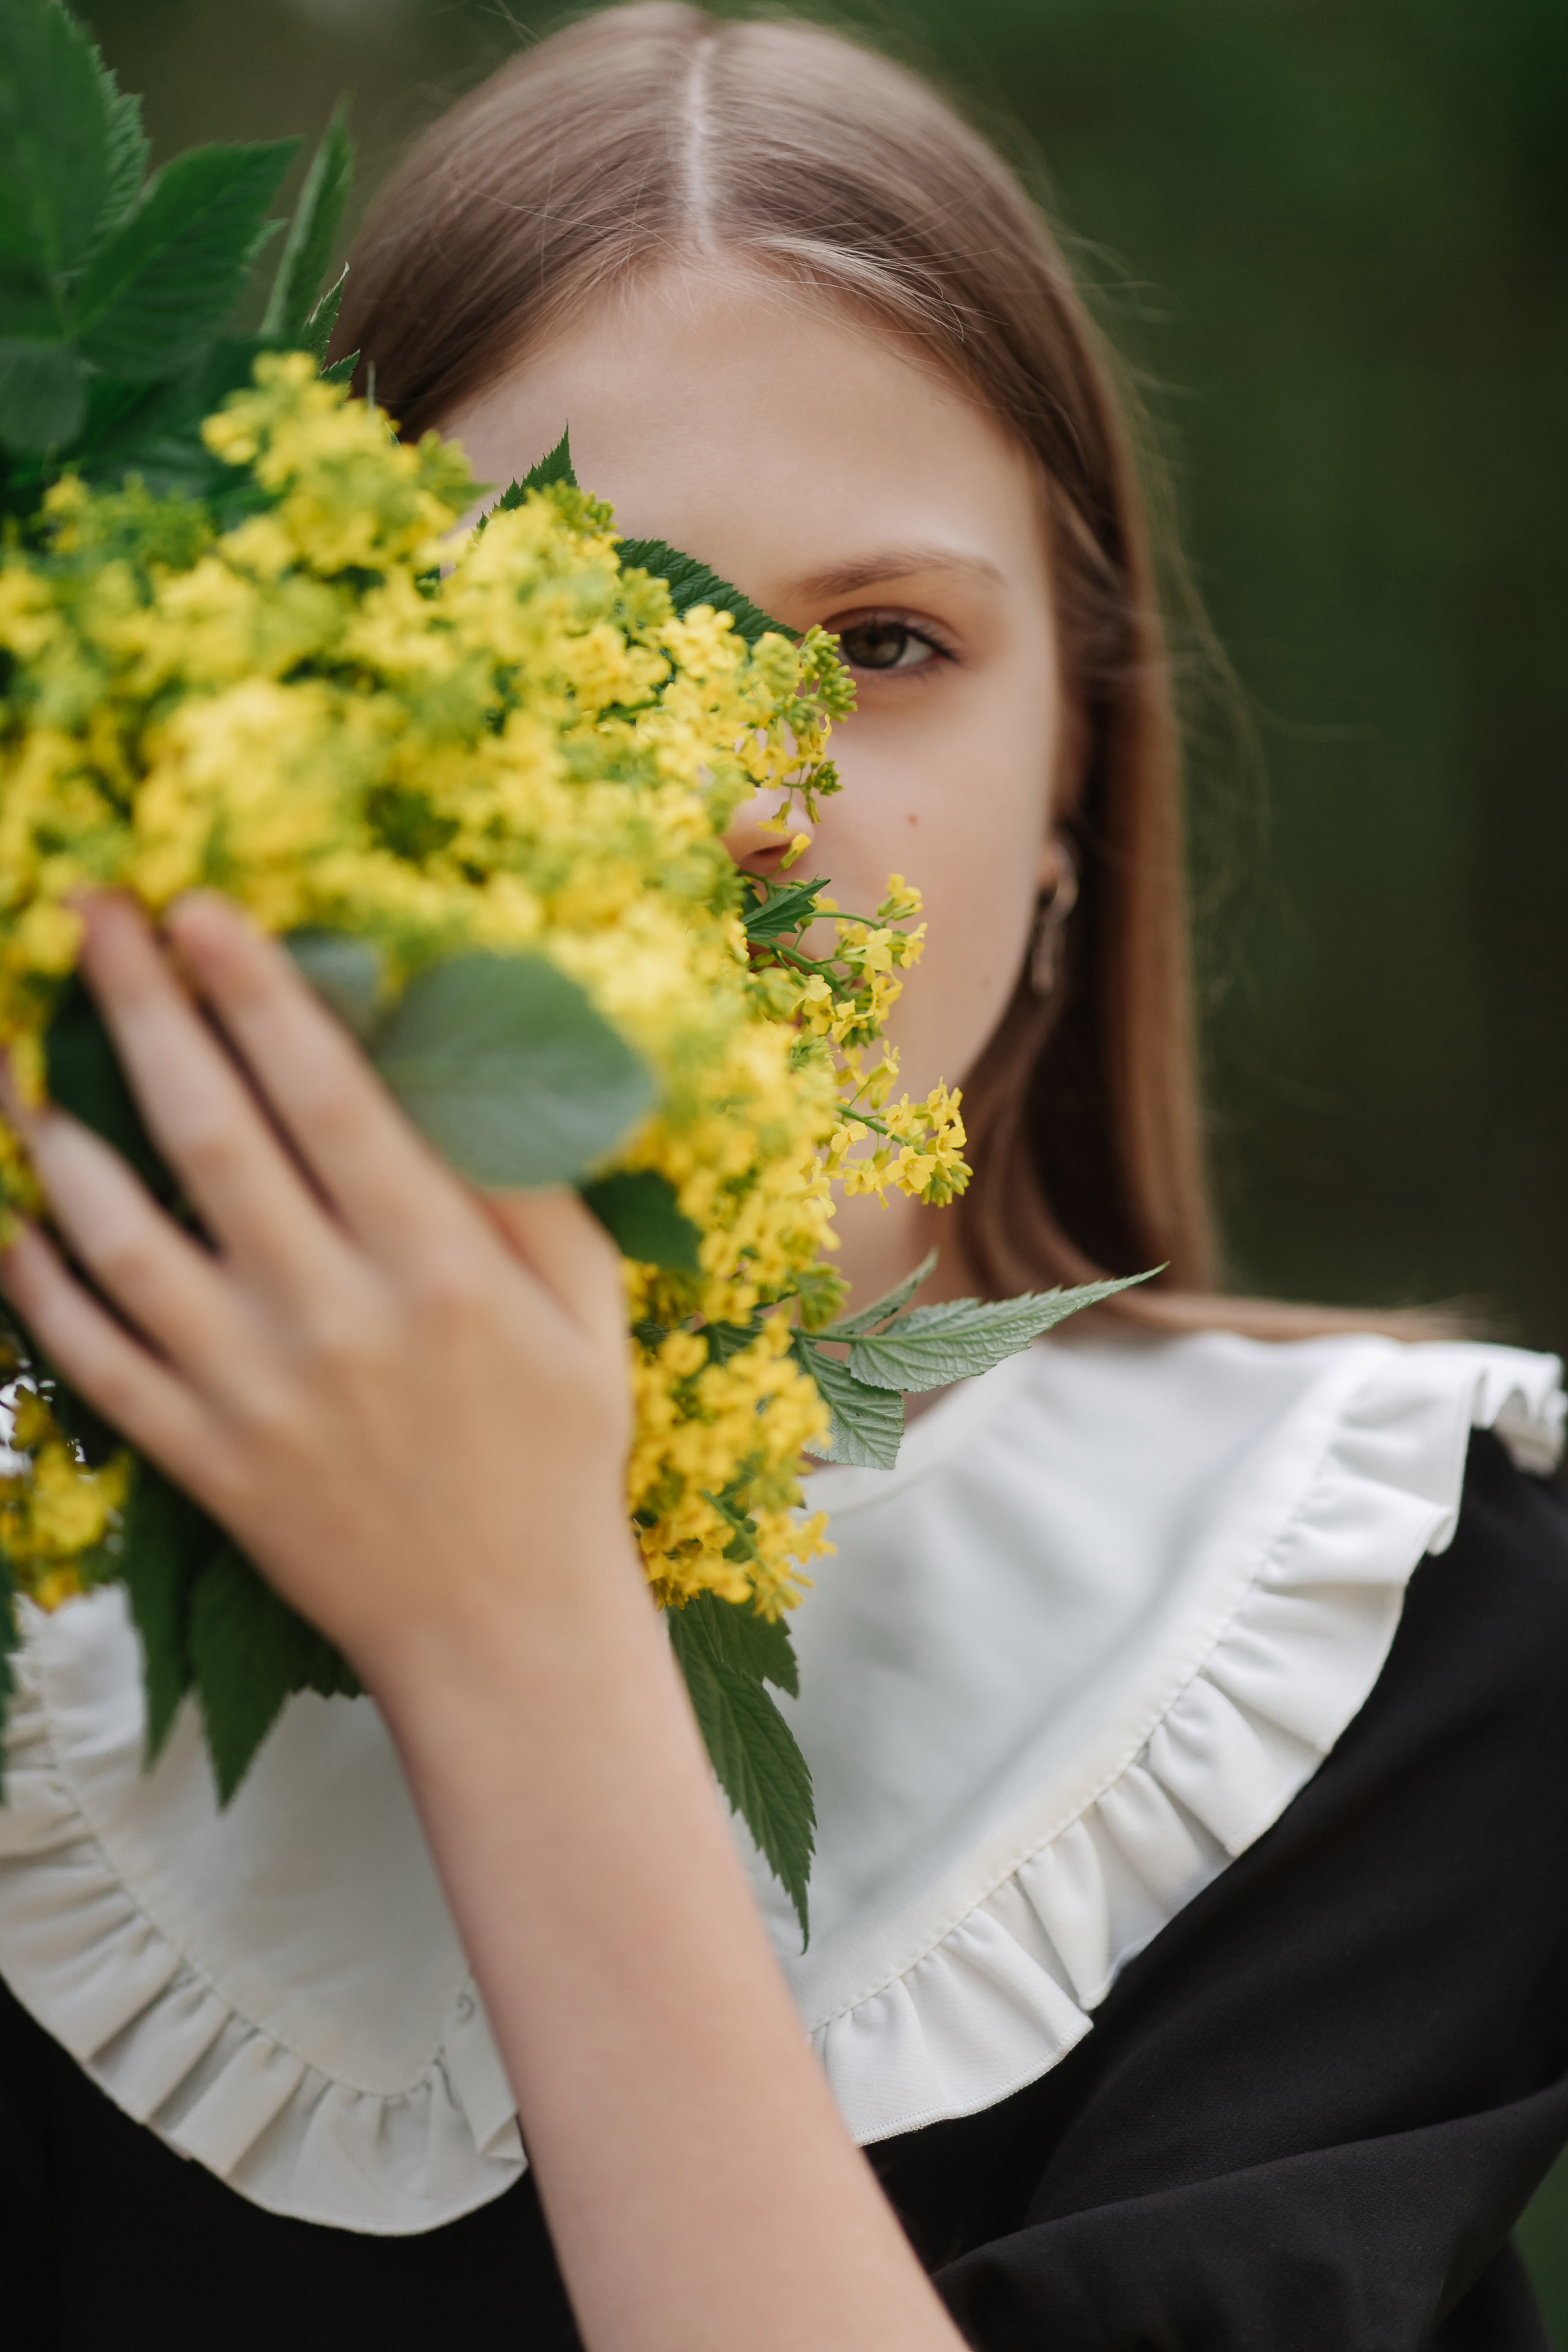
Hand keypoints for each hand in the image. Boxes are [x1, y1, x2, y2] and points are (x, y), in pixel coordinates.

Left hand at [1, 892, 966, 2351]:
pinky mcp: (203, 1460)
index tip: (201, 905)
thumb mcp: (586, 1309)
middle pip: (212, 1133)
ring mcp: (255, 1392)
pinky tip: (12, 1217)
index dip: (257, 988)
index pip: (329, 1094)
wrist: (505, 1626)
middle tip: (90, 916)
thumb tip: (444, 1074)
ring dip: (54, 1136)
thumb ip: (523, 1191)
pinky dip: (38, 1287)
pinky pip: (92, 1361)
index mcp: (441, 1265)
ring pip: (120, 1240)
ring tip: (12, 1058)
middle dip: (142, 1009)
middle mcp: (335, 1316)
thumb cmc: (561, 1449)